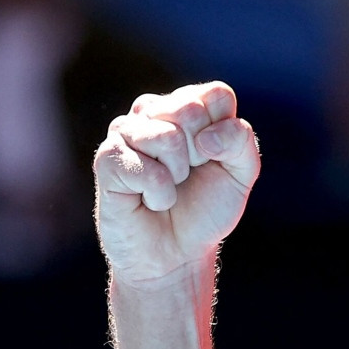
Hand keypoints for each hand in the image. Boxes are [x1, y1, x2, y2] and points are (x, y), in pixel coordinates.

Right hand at [94, 81, 260, 284]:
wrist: (176, 253)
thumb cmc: (206, 208)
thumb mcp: (241, 174)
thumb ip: (241, 141)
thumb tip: (205, 137)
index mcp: (190, 107)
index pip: (216, 95)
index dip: (223, 132)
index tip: (214, 158)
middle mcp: (155, 111)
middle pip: (190, 109)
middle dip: (201, 154)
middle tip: (188, 176)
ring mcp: (126, 131)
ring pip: (166, 137)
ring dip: (178, 174)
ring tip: (168, 186)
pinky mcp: (107, 158)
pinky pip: (146, 169)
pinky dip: (159, 194)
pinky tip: (149, 199)